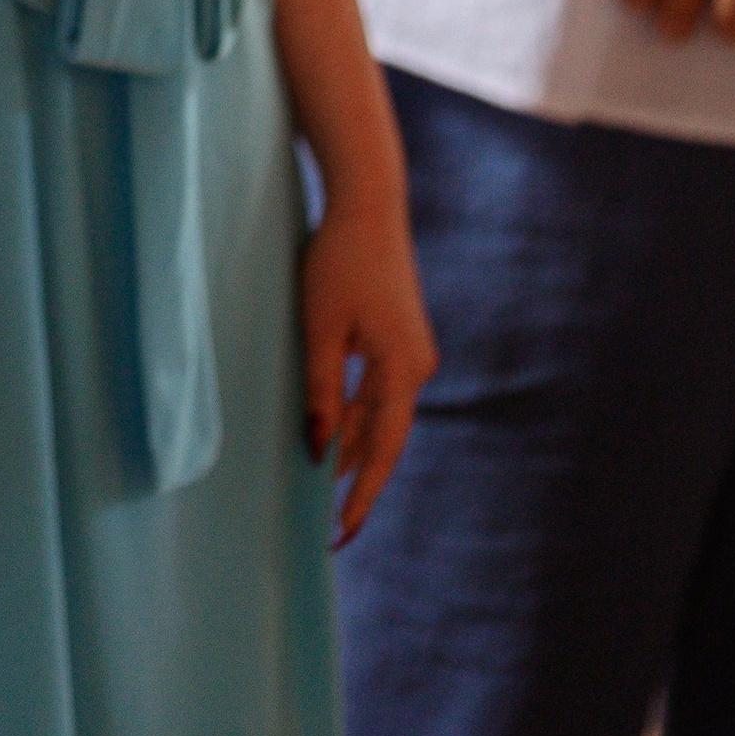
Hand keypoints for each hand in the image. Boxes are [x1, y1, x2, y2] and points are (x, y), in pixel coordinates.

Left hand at [301, 177, 434, 544]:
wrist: (368, 204)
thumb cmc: (340, 261)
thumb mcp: (320, 328)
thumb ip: (322, 391)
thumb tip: (319, 449)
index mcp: (402, 369)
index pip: (382, 448)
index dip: (362, 493)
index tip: (342, 531)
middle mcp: (416, 366)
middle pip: (382, 436)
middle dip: (354, 476)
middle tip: (327, 522)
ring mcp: (409, 352)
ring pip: (377, 413)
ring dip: (350, 444)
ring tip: (319, 483)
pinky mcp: (398, 338)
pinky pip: (376, 390)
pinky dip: (353, 412)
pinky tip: (329, 432)